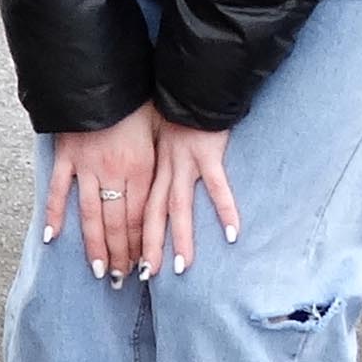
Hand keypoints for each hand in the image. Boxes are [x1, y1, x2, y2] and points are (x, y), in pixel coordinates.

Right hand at [42, 107, 161, 285]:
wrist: (104, 76)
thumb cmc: (138, 101)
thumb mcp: (158, 131)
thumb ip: (162, 160)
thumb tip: (173, 187)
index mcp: (142, 169)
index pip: (144, 218)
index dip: (144, 246)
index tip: (146, 268)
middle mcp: (116, 173)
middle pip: (119, 224)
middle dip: (123, 255)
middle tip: (122, 279)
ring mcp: (88, 167)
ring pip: (92, 216)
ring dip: (96, 247)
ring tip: (100, 271)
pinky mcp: (67, 157)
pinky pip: (58, 191)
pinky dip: (54, 214)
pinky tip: (52, 237)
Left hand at [144, 117, 239, 276]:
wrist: (191, 85)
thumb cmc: (175, 111)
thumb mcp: (157, 138)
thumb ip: (157, 162)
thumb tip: (154, 185)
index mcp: (151, 167)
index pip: (138, 208)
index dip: (133, 235)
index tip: (129, 261)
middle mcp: (164, 169)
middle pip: (153, 214)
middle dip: (148, 246)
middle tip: (145, 276)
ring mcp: (186, 163)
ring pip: (179, 207)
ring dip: (181, 238)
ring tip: (183, 267)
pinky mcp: (208, 154)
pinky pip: (217, 187)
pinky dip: (225, 210)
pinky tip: (231, 233)